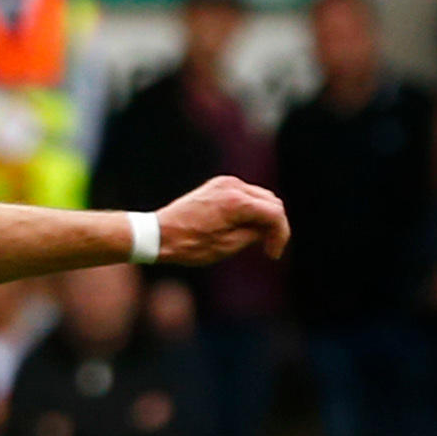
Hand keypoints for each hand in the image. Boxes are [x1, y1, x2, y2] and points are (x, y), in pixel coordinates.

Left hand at [157, 176, 290, 266]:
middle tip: (269, 247)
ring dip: (263, 216)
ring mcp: (224, 182)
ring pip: (259, 197)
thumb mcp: (227, 246)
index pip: (274, 213)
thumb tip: (269, 228)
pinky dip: (250, 209)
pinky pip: (244, 194)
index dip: (280, 234)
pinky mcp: (217, 184)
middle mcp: (233, 186)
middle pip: (271, 202)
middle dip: (274, 224)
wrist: (156, 234)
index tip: (274, 253)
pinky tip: (244, 226)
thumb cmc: (188, 244)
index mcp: (237, 202)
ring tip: (257, 239)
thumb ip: (254, 234)